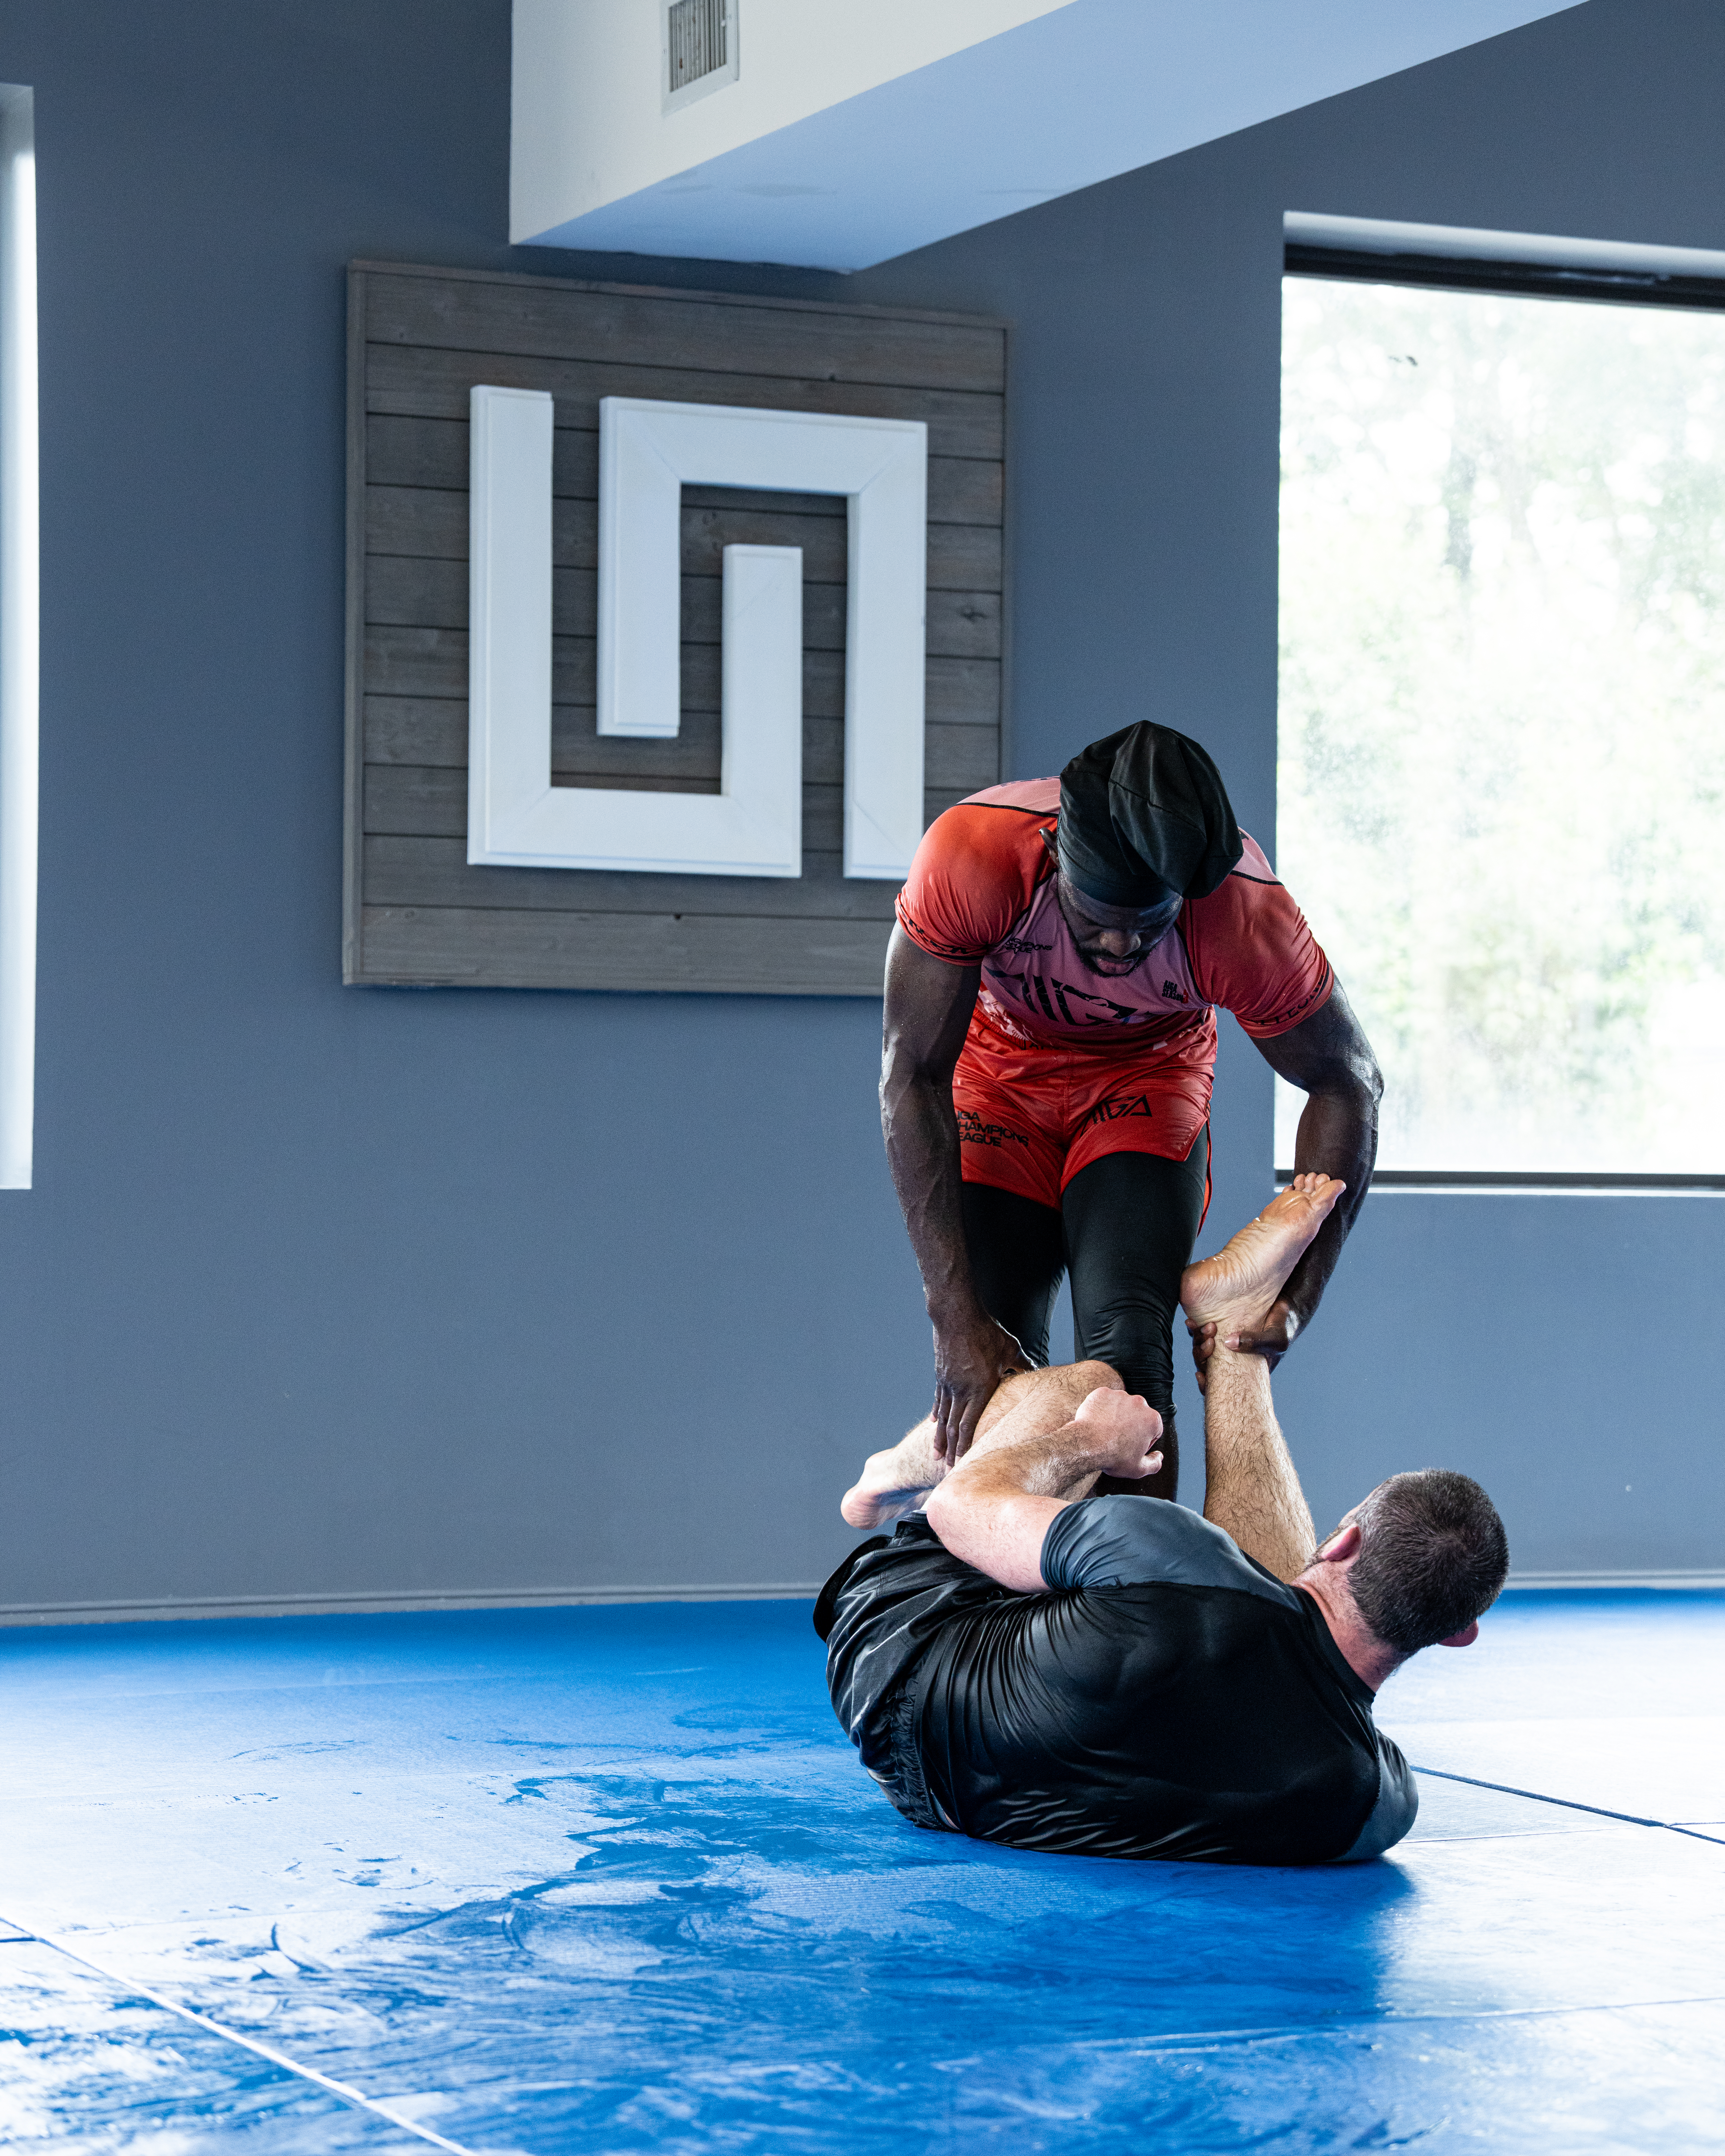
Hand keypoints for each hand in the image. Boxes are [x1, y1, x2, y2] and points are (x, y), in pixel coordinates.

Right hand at [932, 1314, 1027, 1462]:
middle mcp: (961, 1390)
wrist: (957, 1316)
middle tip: (948, 1469)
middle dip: (952, 1450)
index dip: (967, 1445)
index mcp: (981, 1388)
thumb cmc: (986, 1332)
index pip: (972, 1424)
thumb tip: (1033, 1372)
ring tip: (936, 1456)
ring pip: (943, 1417)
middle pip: (955, 1427)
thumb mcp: (1010, 1349)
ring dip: (940, 1438)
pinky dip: (937, 1414)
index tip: (964, 1462)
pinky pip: (939, 1399)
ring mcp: (948, 1384)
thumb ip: (1021, 1365)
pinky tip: (934, 1424)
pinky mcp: (941, 1375)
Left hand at [1073, 1387, 1163, 1480]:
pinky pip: (1104, 1400)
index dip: (1142, 1441)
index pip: (1152, 1429)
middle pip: (1138, 1415)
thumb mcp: (1138, 1469)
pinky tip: (1097, 1422)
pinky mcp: (1102, 1393)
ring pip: (1121, 1406)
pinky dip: (1101, 1409)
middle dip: (1131, 1425)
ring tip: (1105, 1431)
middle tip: (1118, 1439)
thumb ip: (1154, 1463)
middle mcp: (1139, 1403)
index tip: (1131, 1447)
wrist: (1086, 1446)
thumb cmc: (1113, 1458)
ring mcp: (1120, 1396)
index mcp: (1153, 1419)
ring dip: (1116, 1416)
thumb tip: (1159, 1456)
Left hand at [1187, 1298, 1300, 1393]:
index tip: (1201, 1375)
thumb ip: (1255, 1342)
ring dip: (1199, 1340)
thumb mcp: (1275, 1340)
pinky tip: (1191, 1323)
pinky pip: (1201, 1333)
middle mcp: (1229, 1360)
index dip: (1205, 1385)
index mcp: (1241, 1373)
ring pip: (1201, 1349)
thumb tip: (1229, 1342)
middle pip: (1205, 1365)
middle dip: (1202, 1355)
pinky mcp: (1219, 1329)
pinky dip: (1195, 1329)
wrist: (1281, 1310)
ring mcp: (1223, 1345)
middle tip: (1210, 1341)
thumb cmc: (1282, 1331)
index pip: (1217, 1387)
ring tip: (1208, 1327)